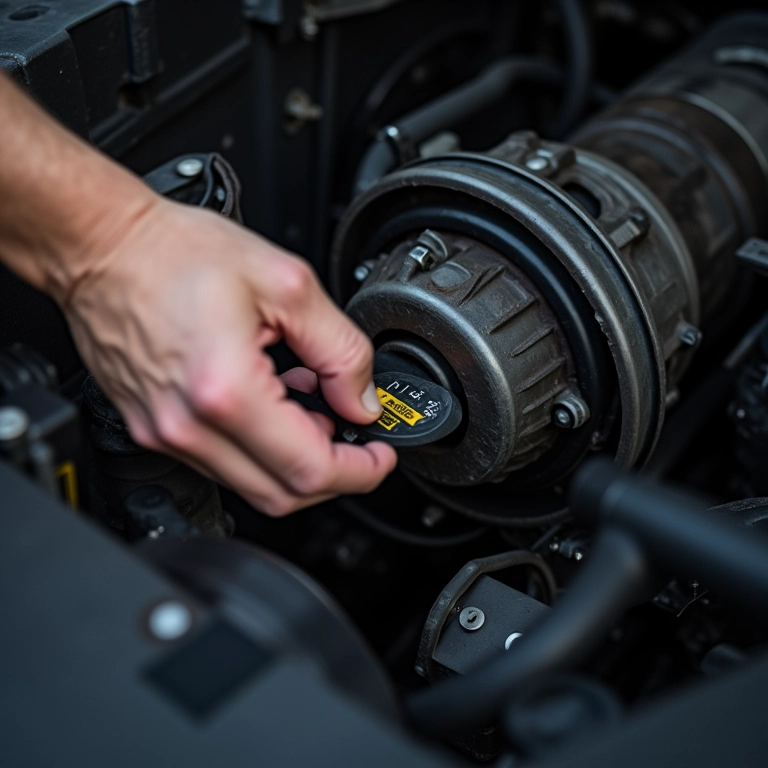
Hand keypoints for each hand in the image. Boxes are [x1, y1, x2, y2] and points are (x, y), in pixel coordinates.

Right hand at [61, 197, 396, 514]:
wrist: (103, 247)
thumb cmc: (176, 254)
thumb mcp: (287, 286)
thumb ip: (340, 349)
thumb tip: (361, 399)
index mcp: (226, 391)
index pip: (310, 469)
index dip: (360, 470)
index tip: (380, 454)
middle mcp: (188, 426)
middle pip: (282, 493)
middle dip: (333, 472)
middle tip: (353, 431)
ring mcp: (166, 433)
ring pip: (252, 483)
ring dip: (295, 456)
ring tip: (309, 401)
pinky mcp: (154, 429)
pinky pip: (221, 462)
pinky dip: (260, 446)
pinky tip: (272, 401)